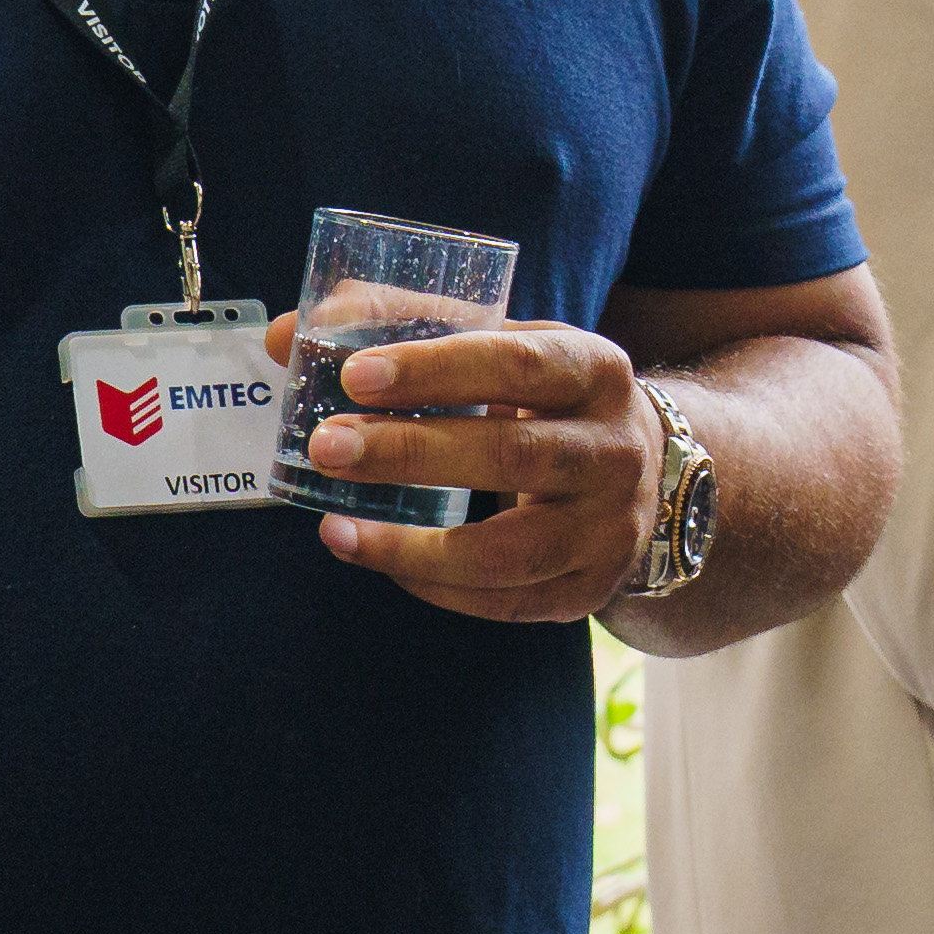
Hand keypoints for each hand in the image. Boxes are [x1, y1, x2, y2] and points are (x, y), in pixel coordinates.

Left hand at [263, 313, 664, 622]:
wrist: (648, 473)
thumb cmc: (548, 399)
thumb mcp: (506, 347)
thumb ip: (405, 331)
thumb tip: (285, 336)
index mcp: (596, 370)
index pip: (518, 364)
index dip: (436, 369)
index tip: (355, 375)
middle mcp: (615, 449)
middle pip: (510, 454)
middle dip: (410, 452)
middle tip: (327, 447)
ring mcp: (608, 528)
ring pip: (508, 551)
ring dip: (411, 544)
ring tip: (336, 528)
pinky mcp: (588, 588)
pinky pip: (503, 602)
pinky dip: (434, 587)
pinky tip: (379, 558)